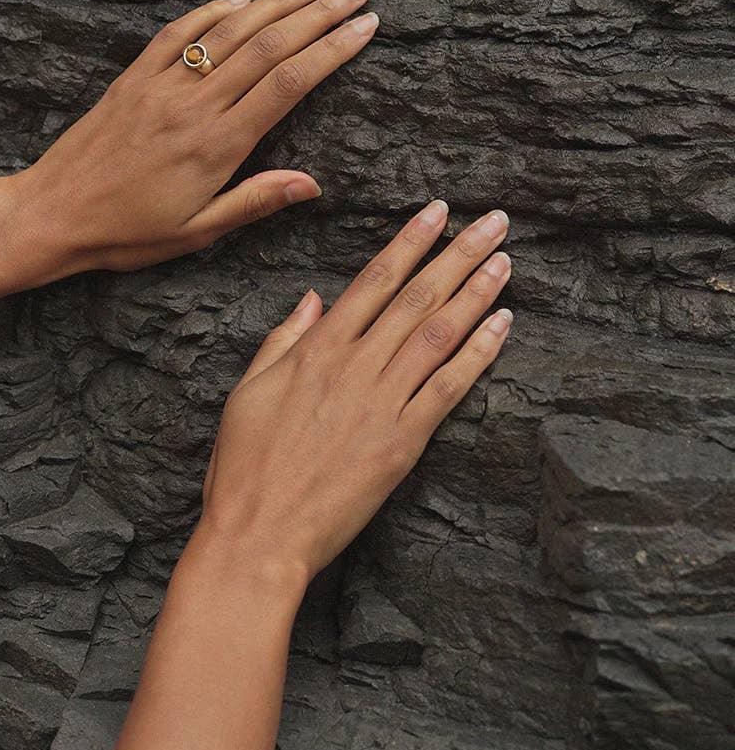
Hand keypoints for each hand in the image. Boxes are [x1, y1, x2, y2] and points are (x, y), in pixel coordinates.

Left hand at [0, 0, 378, 289]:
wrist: (51, 213)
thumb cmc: (125, 233)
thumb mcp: (196, 232)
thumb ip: (255, 202)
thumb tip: (313, 184)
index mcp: (217, 144)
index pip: (289, 84)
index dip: (332, 51)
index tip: (365, 28)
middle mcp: (194, 105)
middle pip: (269, 46)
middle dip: (320, 14)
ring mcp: (162, 84)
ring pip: (229, 31)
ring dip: (277, 2)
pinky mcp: (134, 77)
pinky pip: (179, 33)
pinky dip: (214, 10)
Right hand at [193, 199, 512, 589]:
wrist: (258, 536)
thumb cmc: (244, 467)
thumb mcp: (249, 391)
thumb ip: (284, 339)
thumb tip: (312, 299)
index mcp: (315, 351)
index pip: (373, 280)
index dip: (409, 242)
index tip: (437, 213)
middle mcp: (353, 367)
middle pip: (416, 297)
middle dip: (458, 253)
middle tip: (494, 222)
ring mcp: (381, 404)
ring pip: (438, 334)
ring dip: (476, 292)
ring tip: (504, 260)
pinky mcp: (402, 443)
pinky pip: (448, 388)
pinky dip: (478, 354)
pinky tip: (502, 325)